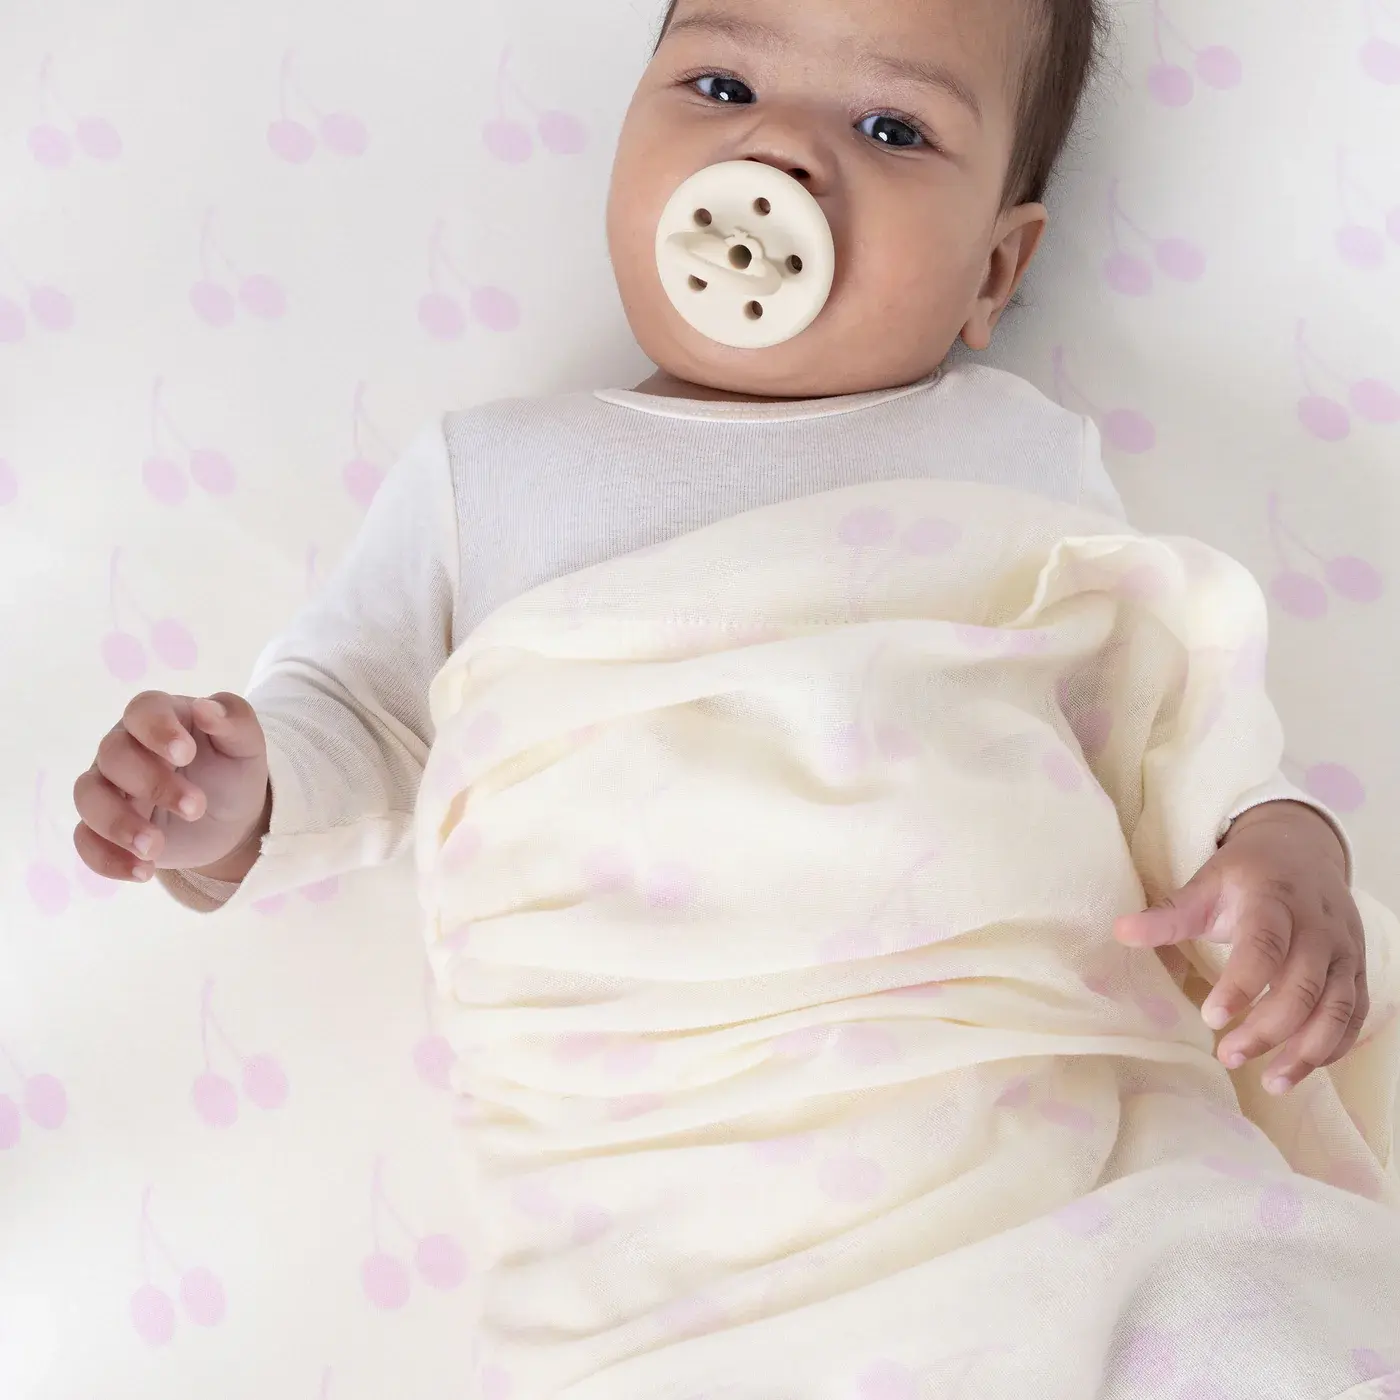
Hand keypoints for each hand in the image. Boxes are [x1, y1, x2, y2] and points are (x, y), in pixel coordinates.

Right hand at [73, 691, 269, 883]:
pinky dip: (106, 858)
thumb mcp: (247, 745)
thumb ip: (235, 719)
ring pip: (88, 797)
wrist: (232, 818)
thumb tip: (207, 707)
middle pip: (113, 754)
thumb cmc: (234, 770)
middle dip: (151, 783)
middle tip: (196, 808)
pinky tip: (142, 872)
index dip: (158, 729)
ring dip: (118, 824)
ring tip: (155, 848)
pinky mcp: (104, 827)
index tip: (186, 755)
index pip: (143, 710)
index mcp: (160, 718)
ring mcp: (109, 788)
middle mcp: (125, 748)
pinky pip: (85, 839)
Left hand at [1113, 801, 1365, 1093]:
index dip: (1240, 984)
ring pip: (1336, 1008)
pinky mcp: (1357, 971)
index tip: (1211, 1018)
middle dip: (1268, 1029)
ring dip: (1306, 1050)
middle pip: (1302, 986)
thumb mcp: (1205, 885)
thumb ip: (1168, 915)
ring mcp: (1343, 951)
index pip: (1263, 945)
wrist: (1302, 851)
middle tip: (1228, 1056)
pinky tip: (1300, 1067)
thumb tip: (1119, 932)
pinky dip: (1333, 1047)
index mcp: (1274, 900)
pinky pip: (1354, 1016)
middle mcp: (1318, 927)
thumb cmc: (1246, 876)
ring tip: (1271, 1082)